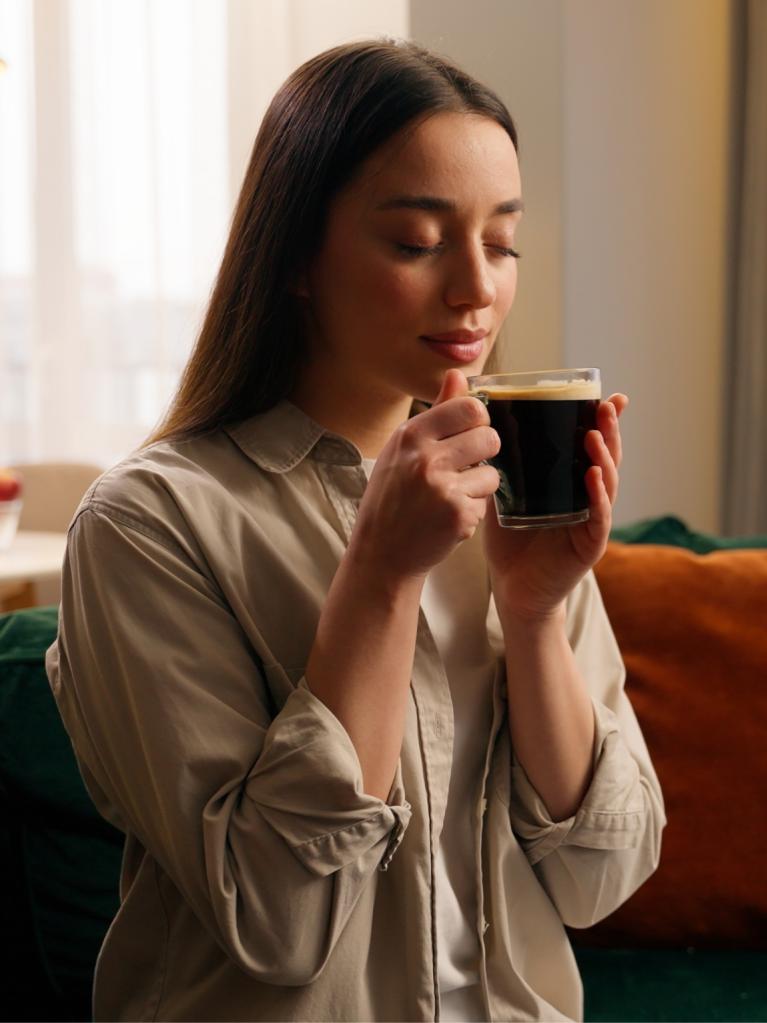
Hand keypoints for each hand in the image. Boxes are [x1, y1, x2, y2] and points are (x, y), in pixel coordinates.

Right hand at [350, 369, 499, 583]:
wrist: (381, 554)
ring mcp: (442, 487)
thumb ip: (437, 412)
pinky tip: (448, 518)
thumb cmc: (392, 499)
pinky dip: (472, 511)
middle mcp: (425, 457)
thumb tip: (459, 374)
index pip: (469, 407)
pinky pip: (486, 501)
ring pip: (492, 471)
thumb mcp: (403, 449)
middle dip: (483, 452)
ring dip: (479, 485)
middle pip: (488, 436)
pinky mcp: (458, 514)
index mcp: (410, 435)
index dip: (477, 421)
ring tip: (452, 496)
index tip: (468, 435)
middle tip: (464, 468)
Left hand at [483, 388, 628, 620]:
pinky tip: (594, 476)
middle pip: (606, 457)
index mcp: (571, 483)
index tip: (606, 395)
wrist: (512, 590)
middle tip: (606, 404)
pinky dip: (598, 495)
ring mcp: (592, 521)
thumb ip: (499, 464)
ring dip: (605, 456)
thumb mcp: (503, 494)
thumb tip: (479, 425)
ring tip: (596, 433)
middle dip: (608, 430)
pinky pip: (598, 517)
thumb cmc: (510, 542)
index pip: (591, 446)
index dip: (602, 422)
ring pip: (608, 483)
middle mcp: (588, 498)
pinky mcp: (589, 545)